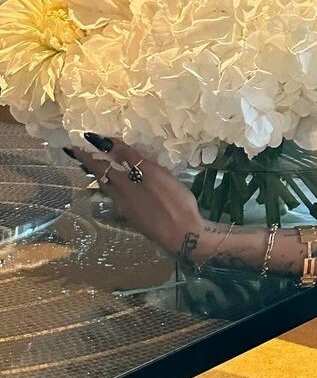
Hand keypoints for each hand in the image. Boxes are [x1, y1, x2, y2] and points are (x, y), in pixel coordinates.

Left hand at [65, 132, 202, 260]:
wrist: (181, 234)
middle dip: (90, 166)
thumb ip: (129, 157)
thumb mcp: (152, 172)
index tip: (73, 147)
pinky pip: (118, 198)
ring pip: (108, 189)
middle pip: (101, 178)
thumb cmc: (171, 200)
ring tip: (95, 170)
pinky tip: (120, 189)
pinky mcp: (137, 217)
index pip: (100, 165)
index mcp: (123, 183)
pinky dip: (112, 188)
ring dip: (100, 177)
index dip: (88, 154)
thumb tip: (105, 143)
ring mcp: (128, 208)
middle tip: (79, 157)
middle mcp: (121, 196)